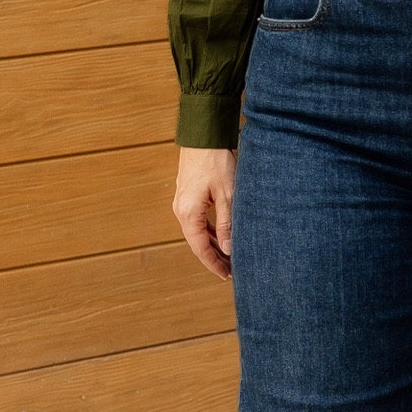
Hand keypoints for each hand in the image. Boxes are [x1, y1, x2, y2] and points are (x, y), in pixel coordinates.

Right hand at [173, 145, 235, 279]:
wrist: (203, 136)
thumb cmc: (216, 162)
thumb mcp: (227, 195)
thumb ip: (226, 224)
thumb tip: (228, 249)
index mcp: (188, 213)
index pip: (201, 248)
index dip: (214, 264)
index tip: (226, 275)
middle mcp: (181, 210)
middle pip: (197, 242)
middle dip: (214, 257)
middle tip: (230, 270)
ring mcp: (182, 203)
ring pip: (197, 232)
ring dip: (212, 244)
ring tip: (228, 256)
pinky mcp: (187, 196)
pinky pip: (197, 220)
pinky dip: (208, 231)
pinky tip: (221, 236)